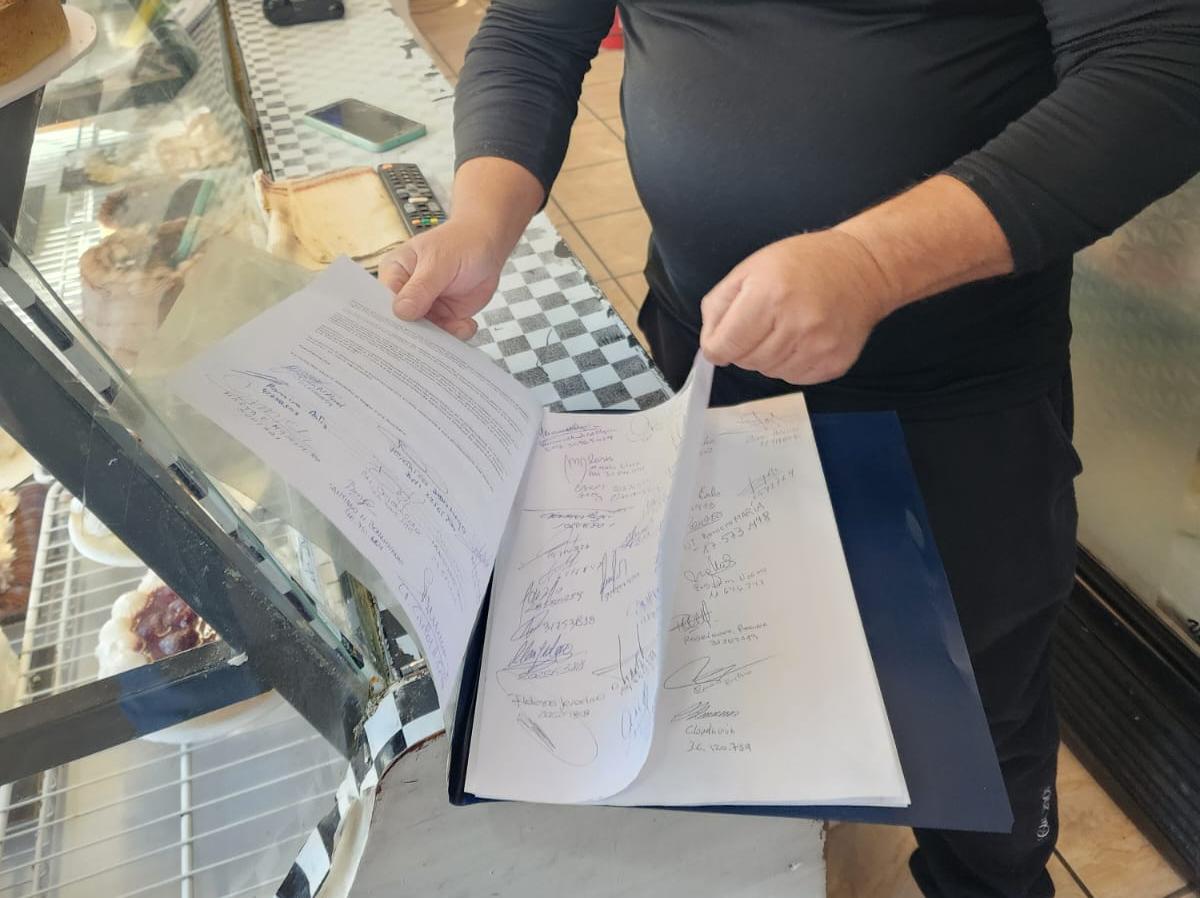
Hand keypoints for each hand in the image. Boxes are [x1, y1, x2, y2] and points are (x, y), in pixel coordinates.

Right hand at [380, 218, 508, 340]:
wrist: (487, 245)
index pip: (384, 302)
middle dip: (416, 335)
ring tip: (458, 329)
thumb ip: (421, 287)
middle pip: (403, 323)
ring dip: (441, 337)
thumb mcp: (439, 261)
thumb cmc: (459, 243)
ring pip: (426, 333)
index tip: (400, 335)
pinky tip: (467, 325)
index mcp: (395, 273)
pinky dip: (456, 334)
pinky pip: (446, 334)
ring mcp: (426, 307)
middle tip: (429, 343)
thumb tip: (401, 312)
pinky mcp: (444, 316)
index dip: (390, 321)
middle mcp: (406, 293)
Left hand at [699, 230, 896, 384]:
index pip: (723, 346)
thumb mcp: (750, 269)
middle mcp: (794, 325)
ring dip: (767, 357)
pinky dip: (790, 364)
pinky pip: (794, 378)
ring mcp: (818, 347)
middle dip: (743, 348)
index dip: (716, 346)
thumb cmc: (802, 264)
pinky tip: (801, 340)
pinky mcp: (834, 363)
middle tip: (760, 324)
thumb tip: (710, 343)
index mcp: (768, 297)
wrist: (863, 268)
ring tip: (783, 329)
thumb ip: (719, 305)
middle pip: (744, 362)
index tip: (722, 339)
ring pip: (769, 372)